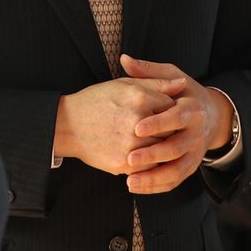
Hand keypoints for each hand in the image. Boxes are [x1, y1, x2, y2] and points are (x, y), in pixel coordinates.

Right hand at [53, 76, 177, 176]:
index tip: (164, 111)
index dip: (169, 109)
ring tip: (151, 141)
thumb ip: (156, 83)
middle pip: (170, 130)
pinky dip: (150, 163)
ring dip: (161, 147)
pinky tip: (143, 154)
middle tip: (161, 129)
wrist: (68, 126)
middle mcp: (137, 122)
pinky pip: (149, 167)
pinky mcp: (124, 164)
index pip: (172, 106)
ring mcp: (131, 145)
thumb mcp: (124, 84)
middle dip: (168, 130)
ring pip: (162, 150)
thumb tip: (182, 83)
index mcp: (139, 98)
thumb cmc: (96, 102)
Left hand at [119, 54, 231, 194]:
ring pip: (176, 170)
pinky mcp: (190, 167)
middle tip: (130, 158)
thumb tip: (124, 59)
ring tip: (129, 181)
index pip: (176, 117)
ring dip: (153, 178)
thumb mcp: (173, 77)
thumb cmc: (185, 94)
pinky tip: (136, 186)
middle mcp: (196, 134)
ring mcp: (194, 153)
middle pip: (176, 147)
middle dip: (153, 154)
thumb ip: (149, 71)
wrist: (212, 116)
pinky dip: (157, 186)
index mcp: (192, 109)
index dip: (158, 123)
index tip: (137, 127)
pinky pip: (175, 181)